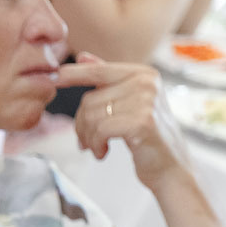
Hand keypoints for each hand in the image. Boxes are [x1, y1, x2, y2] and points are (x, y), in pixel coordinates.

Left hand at [59, 54, 190, 187]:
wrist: (172, 170)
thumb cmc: (150, 138)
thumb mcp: (131, 104)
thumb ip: (109, 79)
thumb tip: (83, 56)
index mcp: (144, 74)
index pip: (99, 71)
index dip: (73, 75)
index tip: (53, 77)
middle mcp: (147, 83)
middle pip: (90, 98)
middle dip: (82, 123)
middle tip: (86, 141)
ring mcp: (147, 101)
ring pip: (92, 115)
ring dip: (88, 137)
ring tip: (95, 148)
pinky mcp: (142, 122)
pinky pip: (100, 129)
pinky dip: (96, 144)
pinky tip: (102, 153)